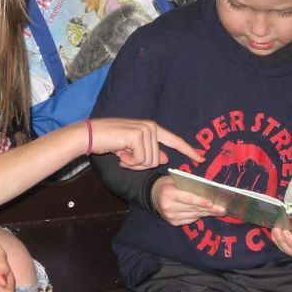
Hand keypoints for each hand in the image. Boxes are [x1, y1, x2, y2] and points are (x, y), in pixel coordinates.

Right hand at [89, 118, 203, 169]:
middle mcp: (151, 126)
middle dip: (140, 165)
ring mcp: (145, 130)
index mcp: (152, 128)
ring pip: (150, 161)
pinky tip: (119, 153)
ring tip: (121, 153)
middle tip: (125, 158)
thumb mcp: (132, 148)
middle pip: (158, 159)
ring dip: (134, 164)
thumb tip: (165, 158)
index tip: (201, 159)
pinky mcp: (138, 135)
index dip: (189, 150)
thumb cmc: (109, 141)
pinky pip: (141, 160)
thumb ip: (150, 151)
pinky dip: (129, 162)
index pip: (175, 140)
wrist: (90, 135)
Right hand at [151, 175, 226, 225]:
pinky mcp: (173, 222)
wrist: (153, 195)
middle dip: (210, 209)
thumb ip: (189, 185)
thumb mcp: (175, 180)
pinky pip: (190, 219)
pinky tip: (207, 213)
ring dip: (207, 213)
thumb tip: (209, 191)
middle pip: (193, 208)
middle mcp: (168, 206)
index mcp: (168, 193)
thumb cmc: (169, 184)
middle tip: (223, 209)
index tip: (212, 203)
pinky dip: (199, 216)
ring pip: (193, 215)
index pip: (187, 198)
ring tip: (219, 211)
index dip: (200, 201)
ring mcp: (170, 216)